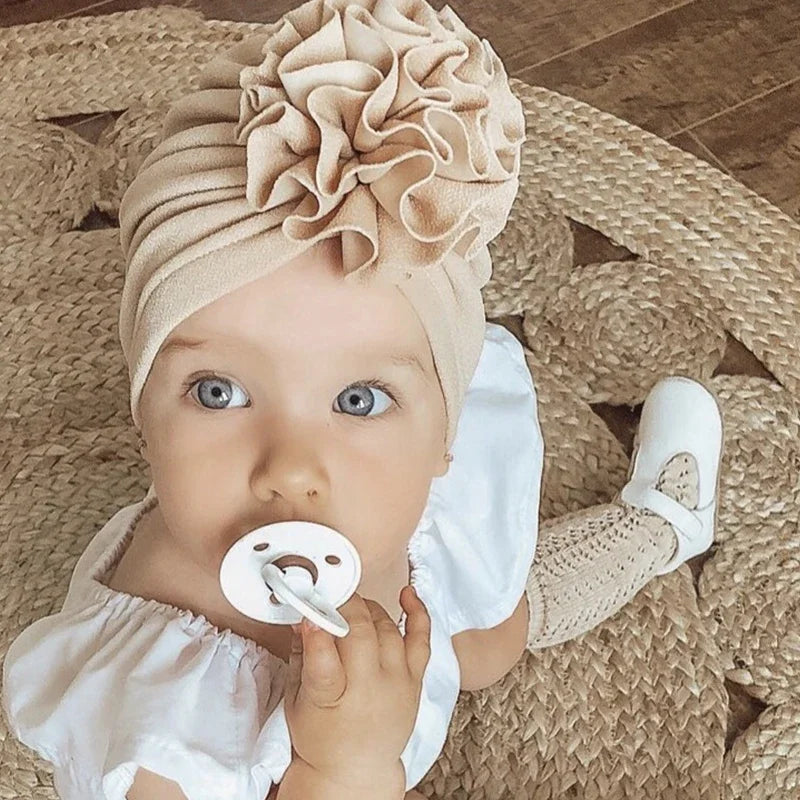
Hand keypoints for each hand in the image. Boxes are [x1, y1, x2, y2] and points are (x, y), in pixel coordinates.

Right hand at [283, 585, 430, 790]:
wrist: (356, 769)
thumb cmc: (321, 736)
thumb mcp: (296, 701)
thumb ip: (302, 656)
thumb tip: (305, 617)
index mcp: (329, 700)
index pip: (323, 656)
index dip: (316, 627)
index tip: (309, 610)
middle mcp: (368, 690)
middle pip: (359, 633)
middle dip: (343, 606)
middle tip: (330, 597)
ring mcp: (396, 683)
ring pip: (386, 628)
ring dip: (368, 609)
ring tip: (353, 607)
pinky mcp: (415, 681)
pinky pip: (422, 639)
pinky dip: (417, 612)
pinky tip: (406, 594)